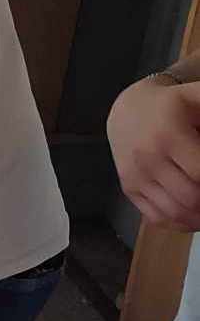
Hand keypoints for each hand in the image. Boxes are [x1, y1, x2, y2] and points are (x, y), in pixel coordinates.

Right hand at [108, 74, 199, 229]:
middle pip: (190, 198)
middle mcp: (148, 158)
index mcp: (169, 135)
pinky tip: (194, 214)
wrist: (127, 109)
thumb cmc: (171, 105)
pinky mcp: (129, 188)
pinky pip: (157, 217)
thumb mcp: (198, 97)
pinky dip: (180, 223)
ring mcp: (136, 176)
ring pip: (174, 213)